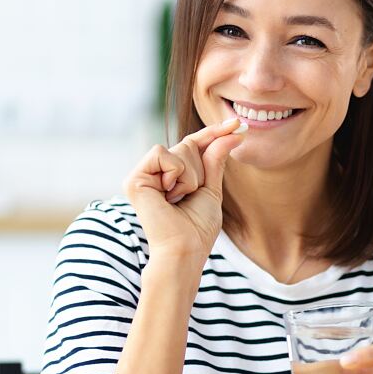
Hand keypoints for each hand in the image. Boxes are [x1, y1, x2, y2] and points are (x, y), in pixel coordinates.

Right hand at [123, 117, 243, 258]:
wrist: (185, 248)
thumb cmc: (197, 228)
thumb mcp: (211, 189)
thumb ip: (215, 160)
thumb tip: (233, 134)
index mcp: (170, 176)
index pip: (193, 145)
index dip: (214, 133)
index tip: (238, 124)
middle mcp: (154, 173)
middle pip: (188, 144)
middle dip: (200, 170)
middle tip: (189, 197)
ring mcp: (142, 175)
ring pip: (178, 149)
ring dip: (190, 176)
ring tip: (177, 200)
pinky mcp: (134, 179)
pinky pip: (162, 154)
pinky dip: (175, 174)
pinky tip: (167, 196)